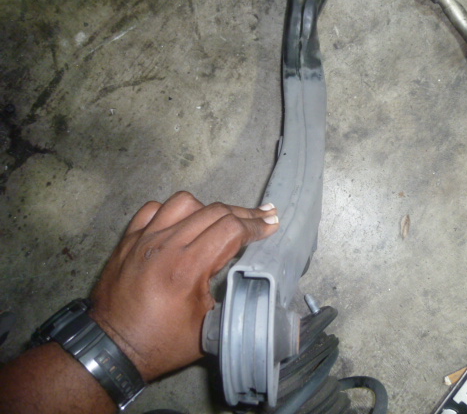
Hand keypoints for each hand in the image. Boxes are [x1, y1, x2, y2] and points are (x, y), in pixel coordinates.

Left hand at [89, 191, 278, 381]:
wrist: (110, 348)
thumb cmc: (160, 343)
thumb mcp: (207, 327)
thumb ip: (229, 296)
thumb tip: (248, 275)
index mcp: (187, 268)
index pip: (230, 229)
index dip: (256, 225)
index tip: (272, 225)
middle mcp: (165, 245)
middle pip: (214, 211)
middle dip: (244, 213)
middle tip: (263, 217)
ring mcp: (144, 238)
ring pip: (185, 202)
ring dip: (209, 209)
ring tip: (221, 221)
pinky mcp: (128, 239)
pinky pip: (154, 209)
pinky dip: (174, 211)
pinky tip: (183, 222)